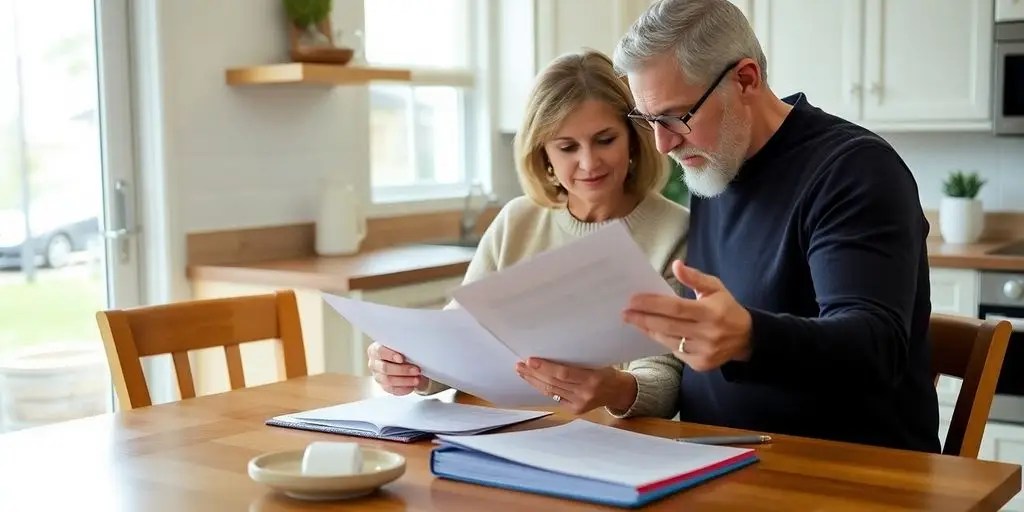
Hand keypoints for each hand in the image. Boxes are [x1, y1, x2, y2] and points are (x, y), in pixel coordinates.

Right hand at [366, 342, 426, 394]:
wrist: (405, 363)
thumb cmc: (402, 352)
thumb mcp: (402, 347)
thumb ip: (403, 348)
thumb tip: (413, 351)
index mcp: (375, 350)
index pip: (379, 351)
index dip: (390, 355)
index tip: (401, 358)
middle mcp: (374, 363)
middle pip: (385, 368)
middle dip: (402, 370)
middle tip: (416, 370)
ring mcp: (378, 376)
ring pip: (389, 380)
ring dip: (405, 380)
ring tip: (417, 379)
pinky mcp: (384, 386)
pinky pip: (393, 389)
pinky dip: (404, 388)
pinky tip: (412, 386)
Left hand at [515, 358, 636, 414]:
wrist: (618, 392)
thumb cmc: (607, 372)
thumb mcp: (598, 362)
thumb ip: (579, 361)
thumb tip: (552, 350)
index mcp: (593, 378)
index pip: (564, 373)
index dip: (545, 367)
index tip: (530, 360)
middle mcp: (585, 393)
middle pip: (553, 383)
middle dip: (534, 374)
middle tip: (520, 365)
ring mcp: (579, 404)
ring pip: (551, 391)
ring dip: (534, 381)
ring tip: (521, 371)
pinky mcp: (574, 410)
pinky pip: (554, 397)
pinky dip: (542, 388)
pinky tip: (533, 381)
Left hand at [622, 260, 752, 371]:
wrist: (747, 338)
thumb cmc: (727, 308)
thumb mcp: (715, 288)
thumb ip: (695, 278)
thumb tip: (676, 265)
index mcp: (711, 312)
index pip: (675, 307)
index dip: (653, 304)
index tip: (633, 300)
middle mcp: (708, 333)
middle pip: (668, 325)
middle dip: (643, 318)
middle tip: (625, 312)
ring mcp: (704, 351)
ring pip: (668, 340)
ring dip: (648, 330)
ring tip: (633, 321)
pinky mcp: (701, 364)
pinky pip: (675, 351)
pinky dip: (662, 340)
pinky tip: (651, 331)